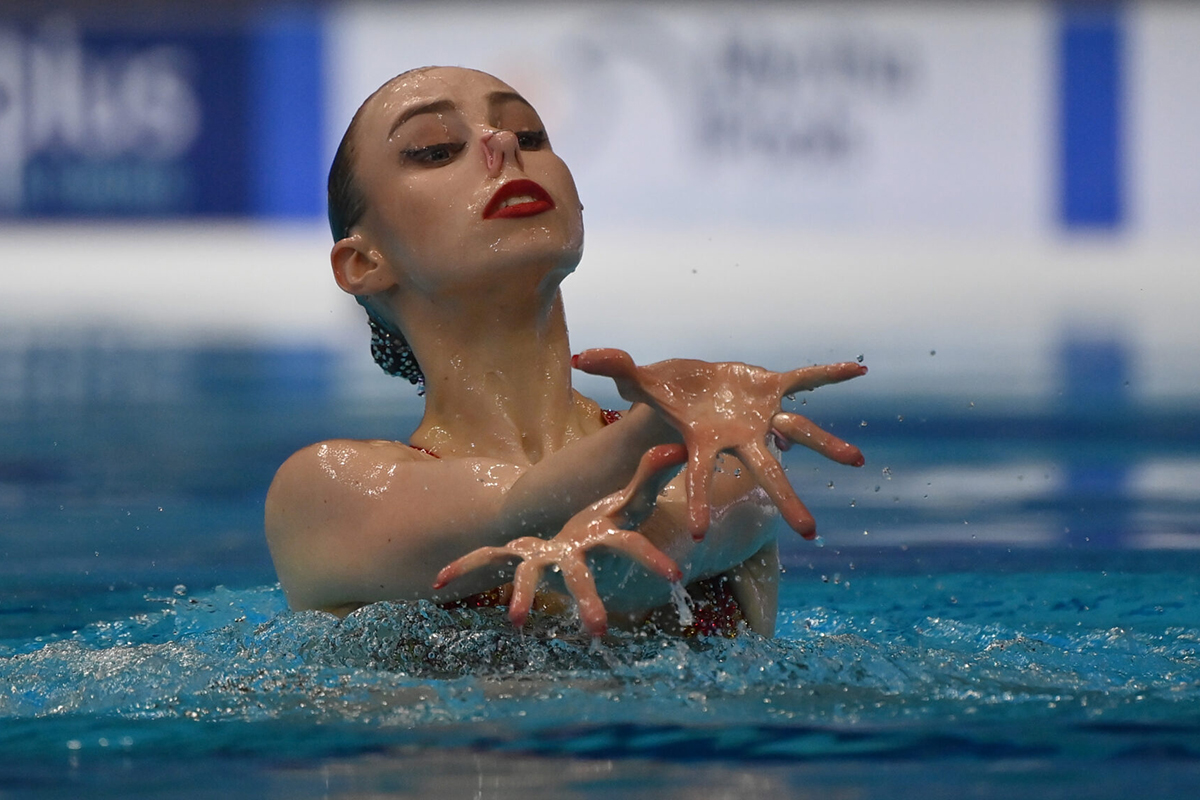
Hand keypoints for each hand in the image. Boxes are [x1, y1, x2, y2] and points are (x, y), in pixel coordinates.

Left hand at [433, 444, 687, 636]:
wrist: (574, 530)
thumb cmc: (607, 515)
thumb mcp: (629, 495)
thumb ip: (650, 473)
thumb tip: (678, 448)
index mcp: (601, 538)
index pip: (631, 548)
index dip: (651, 559)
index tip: (674, 576)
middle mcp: (571, 555)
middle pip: (581, 578)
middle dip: (589, 602)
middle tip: (600, 631)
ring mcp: (542, 556)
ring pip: (532, 577)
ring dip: (526, 597)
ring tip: (517, 621)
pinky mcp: (517, 552)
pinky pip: (487, 557)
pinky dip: (464, 566)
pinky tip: (439, 581)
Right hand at [573, 349, 864, 539]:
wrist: (691, 383)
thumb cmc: (663, 392)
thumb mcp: (637, 379)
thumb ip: (614, 369)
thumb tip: (580, 358)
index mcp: (706, 441)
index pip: (701, 476)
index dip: (700, 501)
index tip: (701, 534)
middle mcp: (739, 435)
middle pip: (766, 471)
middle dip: (787, 500)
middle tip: (810, 532)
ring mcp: (760, 414)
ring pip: (799, 432)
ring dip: (828, 445)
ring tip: (858, 460)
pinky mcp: (773, 388)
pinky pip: (805, 379)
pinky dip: (829, 373)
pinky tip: (858, 370)